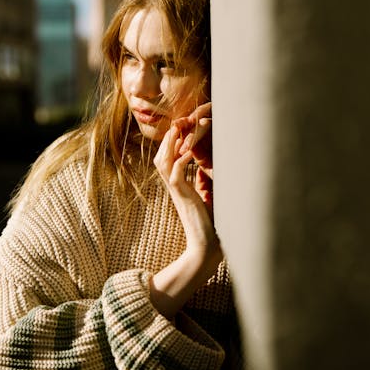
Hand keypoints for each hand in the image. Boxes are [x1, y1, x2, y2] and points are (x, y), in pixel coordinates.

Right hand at [154, 122, 219, 257]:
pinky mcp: (182, 197)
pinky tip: (187, 152)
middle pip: (160, 156)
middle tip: (177, 122)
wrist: (206, 246)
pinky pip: (175, 173)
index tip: (181, 128)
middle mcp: (174, 187)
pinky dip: (180, 160)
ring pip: (163, 162)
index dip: (171, 143)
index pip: (168, 159)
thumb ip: (201, 184)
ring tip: (178, 129)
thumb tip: (204, 171)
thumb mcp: (205, 198)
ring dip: (170, 144)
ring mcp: (176, 191)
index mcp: (178, 186)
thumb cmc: (209, 225)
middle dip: (168, 138)